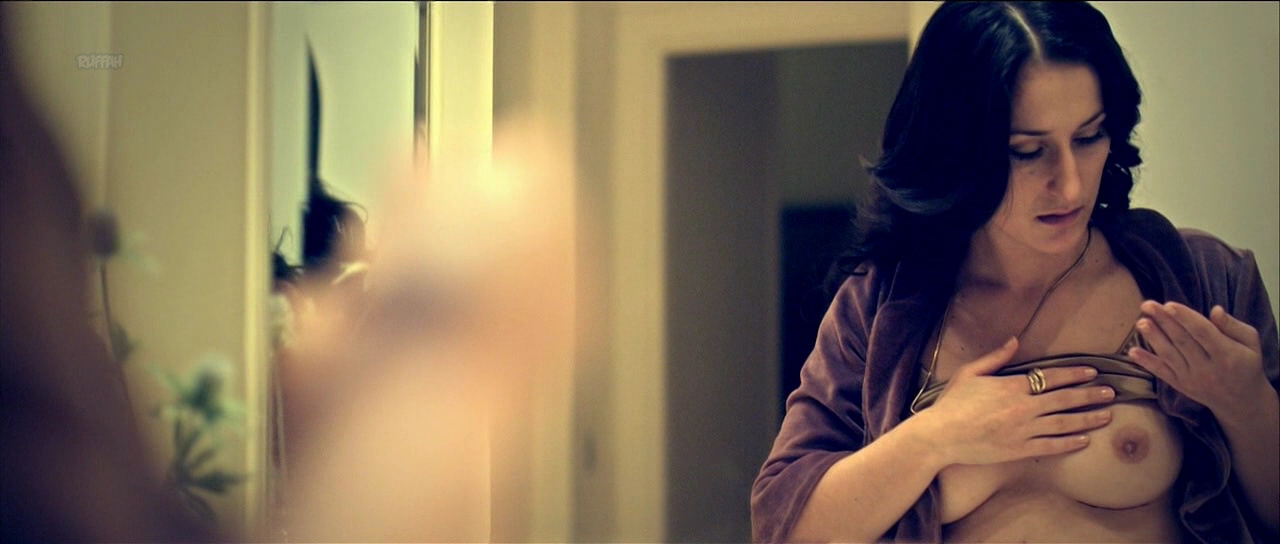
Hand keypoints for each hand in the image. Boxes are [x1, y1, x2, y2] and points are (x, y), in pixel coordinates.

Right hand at [923, 338, 1115, 465]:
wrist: (940, 435)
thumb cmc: (952, 403)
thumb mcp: (970, 373)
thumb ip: (995, 357)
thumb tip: (1015, 340)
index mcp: (1012, 386)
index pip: (1051, 377)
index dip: (1074, 374)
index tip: (1092, 373)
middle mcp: (1023, 407)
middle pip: (1064, 400)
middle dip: (1090, 396)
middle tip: (1111, 393)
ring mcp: (1023, 430)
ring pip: (1064, 423)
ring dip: (1088, 419)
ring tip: (1107, 416)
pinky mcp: (1020, 450)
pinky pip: (1051, 446)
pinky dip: (1069, 443)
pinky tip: (1084, 440)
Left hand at [1128, 301, 1269, 419]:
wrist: (1242, 402)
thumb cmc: (1246, 364)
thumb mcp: (1250, 343)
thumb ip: (1232, 326)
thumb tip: (1215, 309)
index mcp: (1226, 354)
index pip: (1203, 332)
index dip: (1185, 318)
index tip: (1169, 304)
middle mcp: (1208, 367)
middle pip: (1182, 341)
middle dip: (1164, 321)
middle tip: (1147, 304)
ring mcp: (1192, 378)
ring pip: (1170, 355)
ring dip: (1153, 338)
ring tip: (1140, 322)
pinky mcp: (1181, 386)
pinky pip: (1162, 373)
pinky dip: (1147, 362)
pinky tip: (1132, 351)